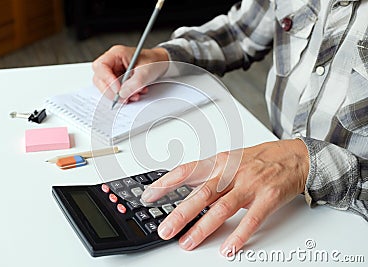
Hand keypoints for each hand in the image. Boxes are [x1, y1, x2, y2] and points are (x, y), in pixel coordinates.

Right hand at [92, 45, 168, 102]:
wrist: (160, 64)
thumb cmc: (153, 62)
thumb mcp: (146, 72)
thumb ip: (135, 83)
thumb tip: (123, 93)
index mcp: (116, 54)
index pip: (101, 66)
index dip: (107, 79)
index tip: (118, 89)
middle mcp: (112, 62)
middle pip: (100, 78)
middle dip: (111, 91)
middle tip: (124, 98)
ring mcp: (113, 72)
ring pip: (106, 87)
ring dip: (118, 95)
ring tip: (133, 96)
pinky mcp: (117, 81)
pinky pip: (114, 91)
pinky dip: (123, 96)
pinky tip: (134, 94)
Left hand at [141, 139, 308, 256]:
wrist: (295, 157)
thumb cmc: (260, 159)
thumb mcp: (230, 160)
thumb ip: (208, 175)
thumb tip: (183, 188)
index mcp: (219, 162)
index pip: (187, 170)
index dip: (166, 183)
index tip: (149, 196)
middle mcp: (231, 172)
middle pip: (201, 194)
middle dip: (180, 213)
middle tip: (165, 230)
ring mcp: (250, 185)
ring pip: (222, 208)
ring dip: (203, 228)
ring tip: (188, 242)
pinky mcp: (267, 198)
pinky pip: (251, 219)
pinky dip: (239, 235)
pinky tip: (228, 247)